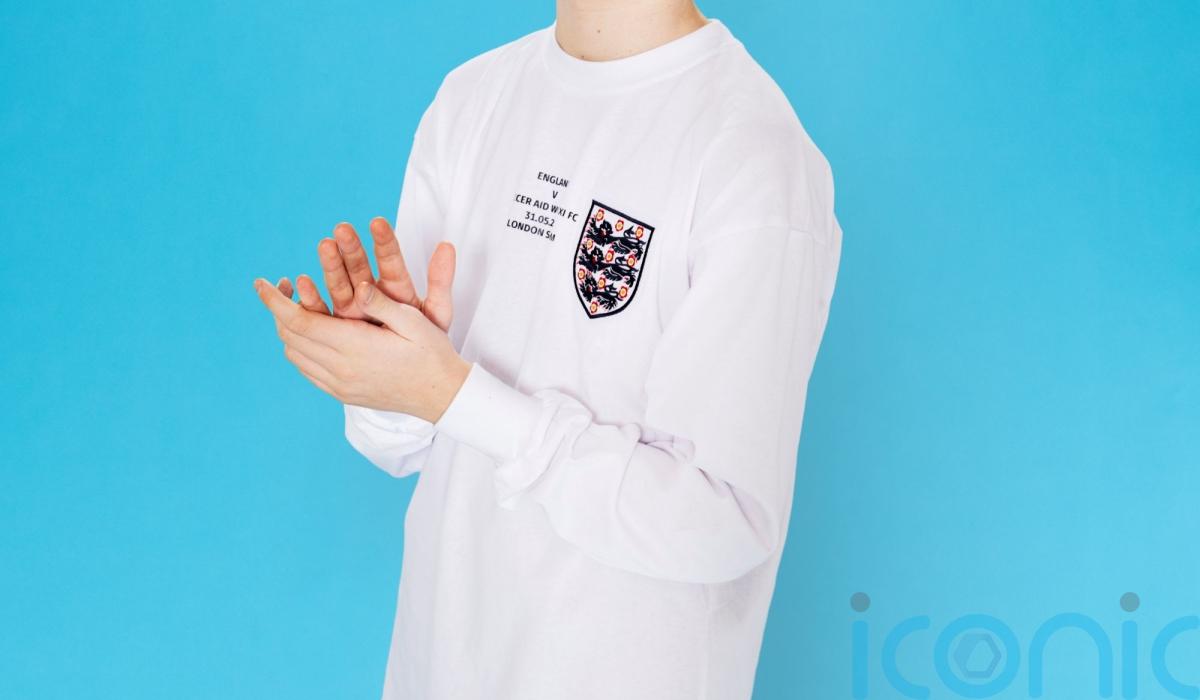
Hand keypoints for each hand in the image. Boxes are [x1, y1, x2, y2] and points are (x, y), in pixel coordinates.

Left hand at [254, 277, 470, 422]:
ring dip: (287, 329)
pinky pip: (307, 370)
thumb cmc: (431, 353)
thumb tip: (357, 286)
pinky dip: (299, 348)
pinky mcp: (342, 394)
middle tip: (280, 286)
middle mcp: (341, 369)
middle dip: (278, 309)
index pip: (300, 322)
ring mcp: (340, 385)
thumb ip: (381, 304)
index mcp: (355, 347)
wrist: (441, 395)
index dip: (275, 301)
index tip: (261, 282)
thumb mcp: (413, 321)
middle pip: (291, 336)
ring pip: (295, 354)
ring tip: (293, 306)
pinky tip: (309, 333)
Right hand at [312, 217, 455, 330]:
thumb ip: (441, 282)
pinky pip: (323, 311)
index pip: (390, 259)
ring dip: (331, 265)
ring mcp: (352, 308)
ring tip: (324, 247)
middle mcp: (372, 293)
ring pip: (339, 283)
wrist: (414, 371)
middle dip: (351, 247)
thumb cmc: (428, 338)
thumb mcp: (439, 312)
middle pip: (359, 266)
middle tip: (342, 229)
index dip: (385, 241)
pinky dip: (313, 298)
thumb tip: (448, 246)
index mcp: (396, 287)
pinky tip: (300, 283)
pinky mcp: (338, 326)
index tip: (379, 222)